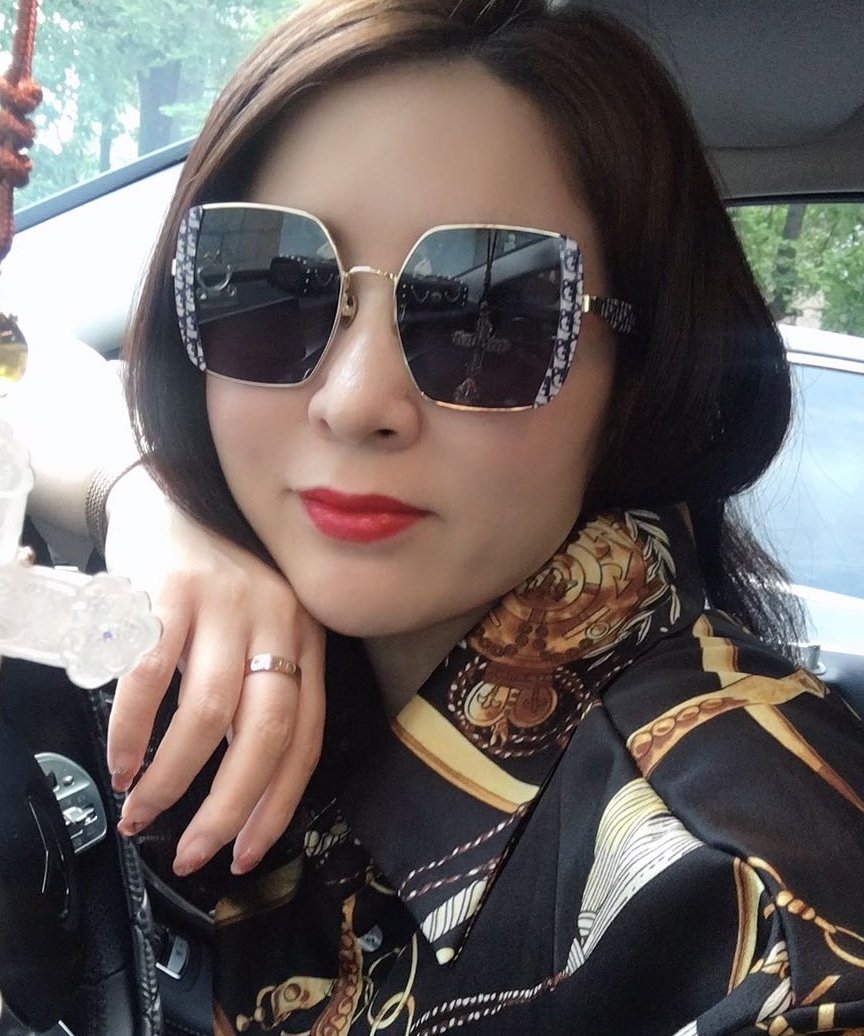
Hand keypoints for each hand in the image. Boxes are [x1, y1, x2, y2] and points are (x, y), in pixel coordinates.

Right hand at [104, 467, 324, 875]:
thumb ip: (258, 693)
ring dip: (172, 778)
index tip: (248, 852)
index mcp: (306, 636)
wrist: (168, 500)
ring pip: (208, 714)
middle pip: (265, 732)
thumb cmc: (215, 583)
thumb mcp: (257, 630)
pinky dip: (132, 731)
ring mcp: (223, 603)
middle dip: (230, 807)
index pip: (307, 735)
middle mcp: (276, 619)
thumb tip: (239, 789)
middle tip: (193, 851)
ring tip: (143, 811)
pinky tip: (120, 761)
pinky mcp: (168, 590)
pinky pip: (150, 677)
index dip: (279, 802)